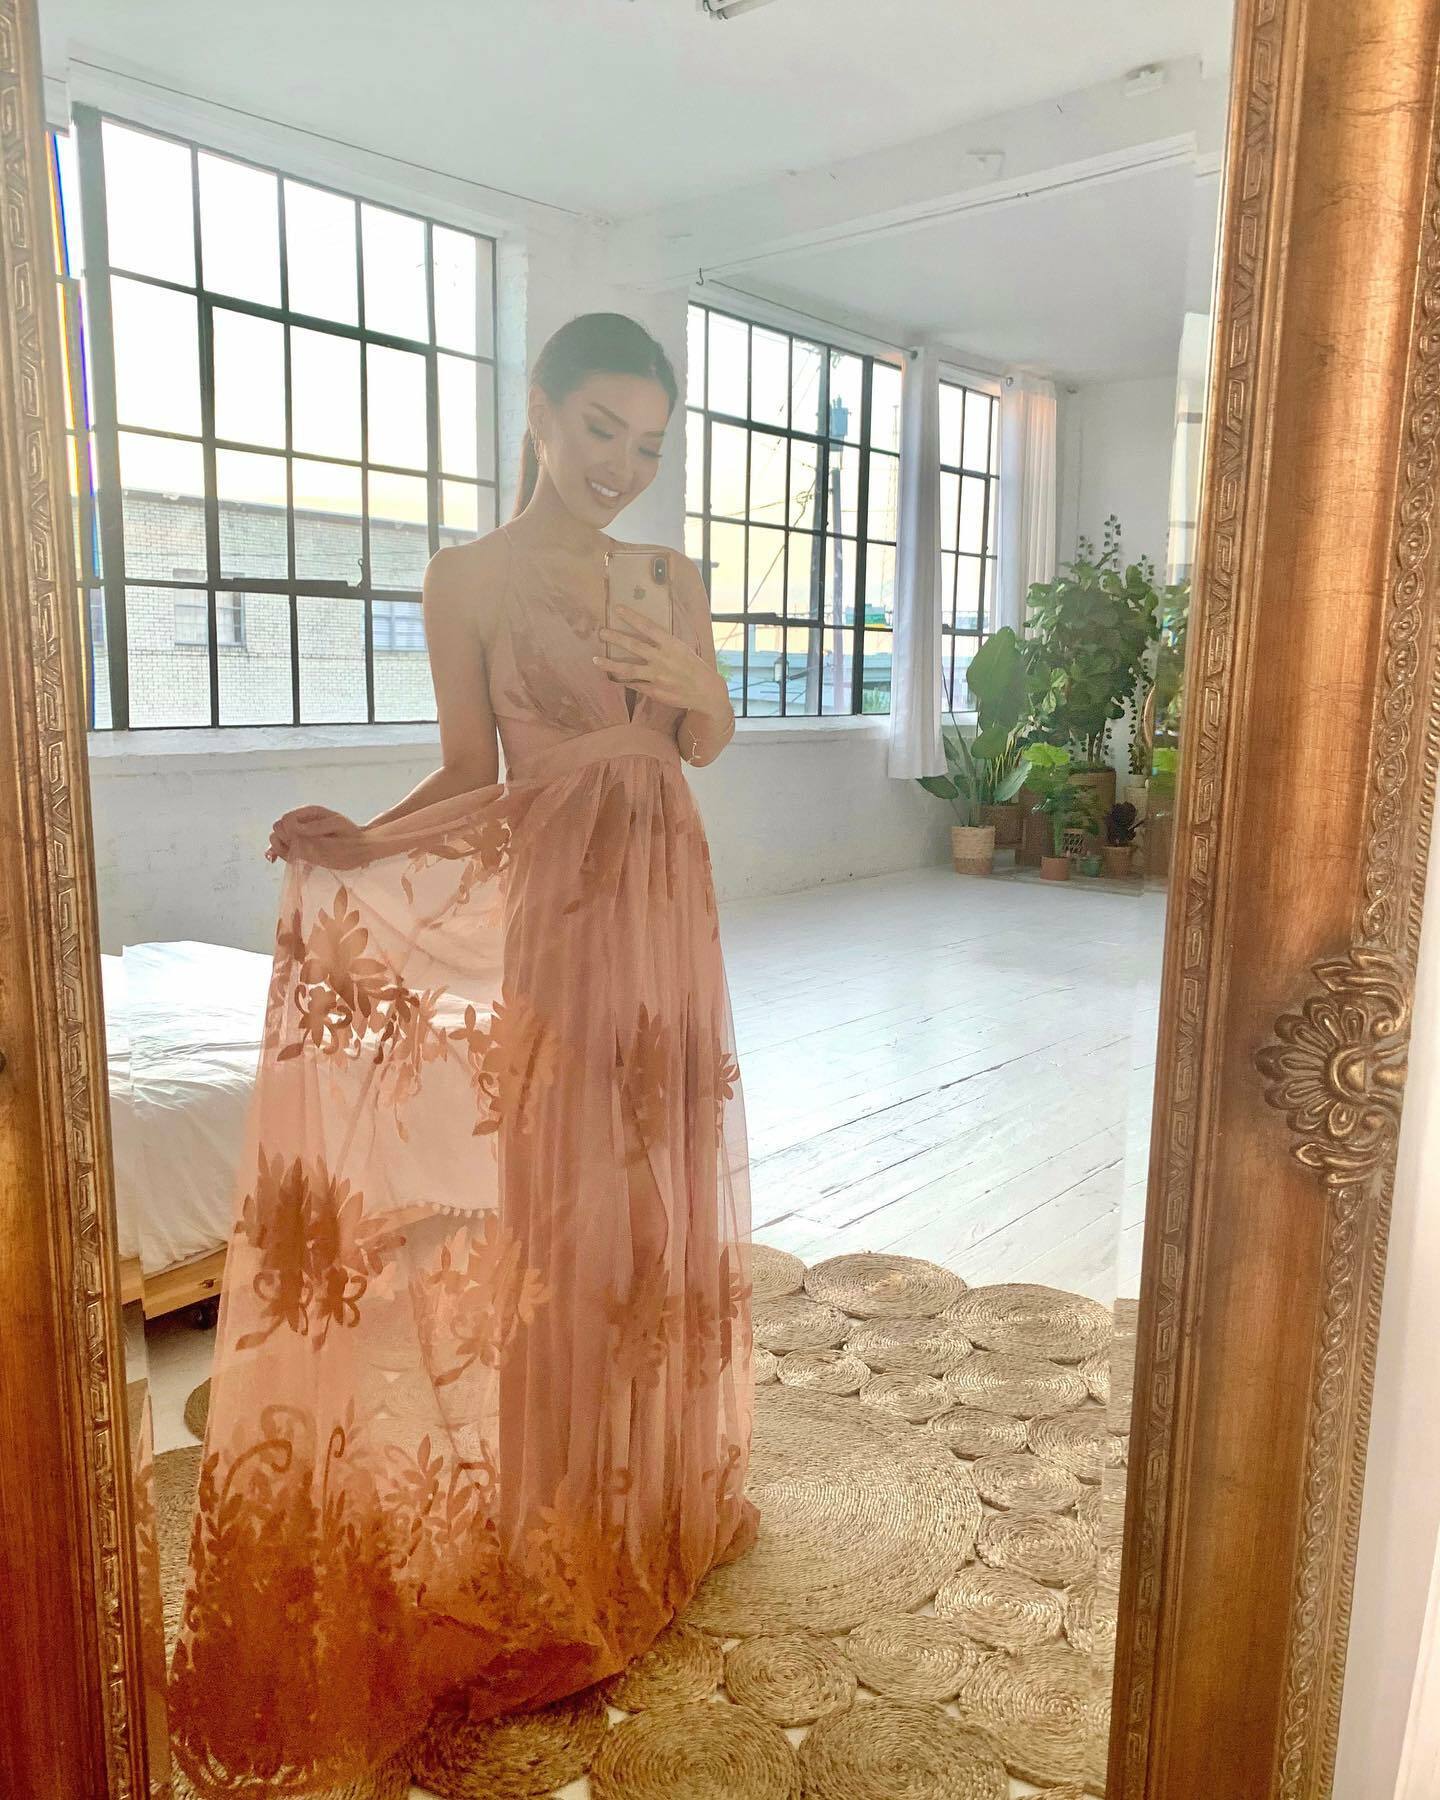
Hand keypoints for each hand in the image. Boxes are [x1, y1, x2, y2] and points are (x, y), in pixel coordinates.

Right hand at [266, 805, 366, 866]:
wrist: (360, 847)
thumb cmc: (350, 833)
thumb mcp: (336, 825)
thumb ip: (315, 826)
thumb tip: (295, 829)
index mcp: (309, 814)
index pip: (286, 819)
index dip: (289, 830)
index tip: (300, 840)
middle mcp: (302, 824)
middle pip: (278, 828)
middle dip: (284, 838)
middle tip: (298, 848)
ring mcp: (300, 837)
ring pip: (277, 840)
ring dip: (280, 847)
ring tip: (292, 855)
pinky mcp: (302, 850)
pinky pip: (283, 851)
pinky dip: (277, 854)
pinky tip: (276, 859)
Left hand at [593, 606, 728, 716]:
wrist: (706, 691)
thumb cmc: (695, 667)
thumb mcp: (683, 649)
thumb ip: (664, 643)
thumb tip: (646, 633)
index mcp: (671, 644)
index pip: (648, 627)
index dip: (632, 617)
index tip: (618, 609)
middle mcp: (662, 659)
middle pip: (633, 646)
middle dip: (615, 638)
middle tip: (601, 632)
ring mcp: (656, 676)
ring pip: (628, 669)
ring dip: (610, 664)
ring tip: (596, 660)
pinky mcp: (654, 691)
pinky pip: (634, 684)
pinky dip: (623, 680)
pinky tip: (613, 678)